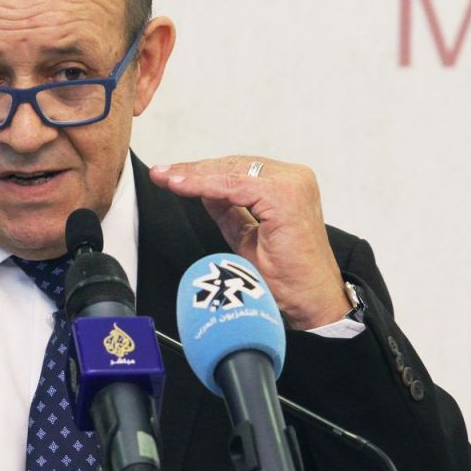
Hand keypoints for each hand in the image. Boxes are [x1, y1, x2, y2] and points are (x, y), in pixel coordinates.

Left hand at [150, 156, 349, 329]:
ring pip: (230, 173)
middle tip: (160, 173)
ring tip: (165, 178)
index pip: (237, 170)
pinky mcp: (284, 196)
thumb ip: (228, 209)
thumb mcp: (247, 234)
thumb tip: (202, 190)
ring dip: (193, 175)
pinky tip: (181, 186)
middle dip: (192, 170)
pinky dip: (204, 185)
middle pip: (232, 167)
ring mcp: (292, 184)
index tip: (168, 175)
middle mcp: (294, 178)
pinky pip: (234, 186)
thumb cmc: (286, 276)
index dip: (201, 172)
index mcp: (288, 184)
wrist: (310, 303)